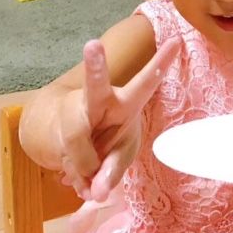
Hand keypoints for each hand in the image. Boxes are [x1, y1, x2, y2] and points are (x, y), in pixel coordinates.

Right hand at [58, 37, 178, 202]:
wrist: (66, 141)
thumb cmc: (107, 141)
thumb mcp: (120, 155)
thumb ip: (113, 171)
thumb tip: (96, 192)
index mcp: (125, 103)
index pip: (146, 82)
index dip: (161, 62)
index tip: (177, 40)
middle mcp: (98, 101)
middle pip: (95, 85)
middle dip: (94, 66)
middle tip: (92, 44)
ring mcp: (73, 113)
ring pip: (75, 138)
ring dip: (86, 167)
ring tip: (93, 182)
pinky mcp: (55, 130)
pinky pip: (65, 159)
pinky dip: (77, 179)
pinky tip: (80, 180)